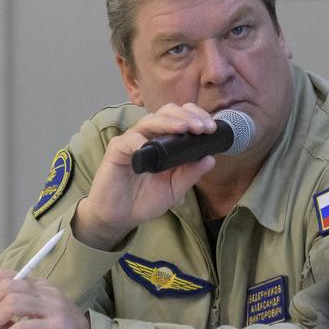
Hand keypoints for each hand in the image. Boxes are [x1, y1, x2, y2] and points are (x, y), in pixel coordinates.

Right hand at [73, 103, 217, 248]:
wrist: (120, 217)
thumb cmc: (145, 200)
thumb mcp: (174, 189)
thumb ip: (190, 174)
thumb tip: (210, 159)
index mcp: (165, 142)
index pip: (181, 118)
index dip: (196, 117)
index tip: (211, 128)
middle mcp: (149, 136)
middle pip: (167, 112)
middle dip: (187, 116)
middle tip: (202, 128)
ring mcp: (132, 141)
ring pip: (150, 120)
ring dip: (169, 122)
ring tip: (185, 128)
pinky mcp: (117, 150)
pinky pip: (129, 140)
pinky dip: (140, 141)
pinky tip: (150, 146)